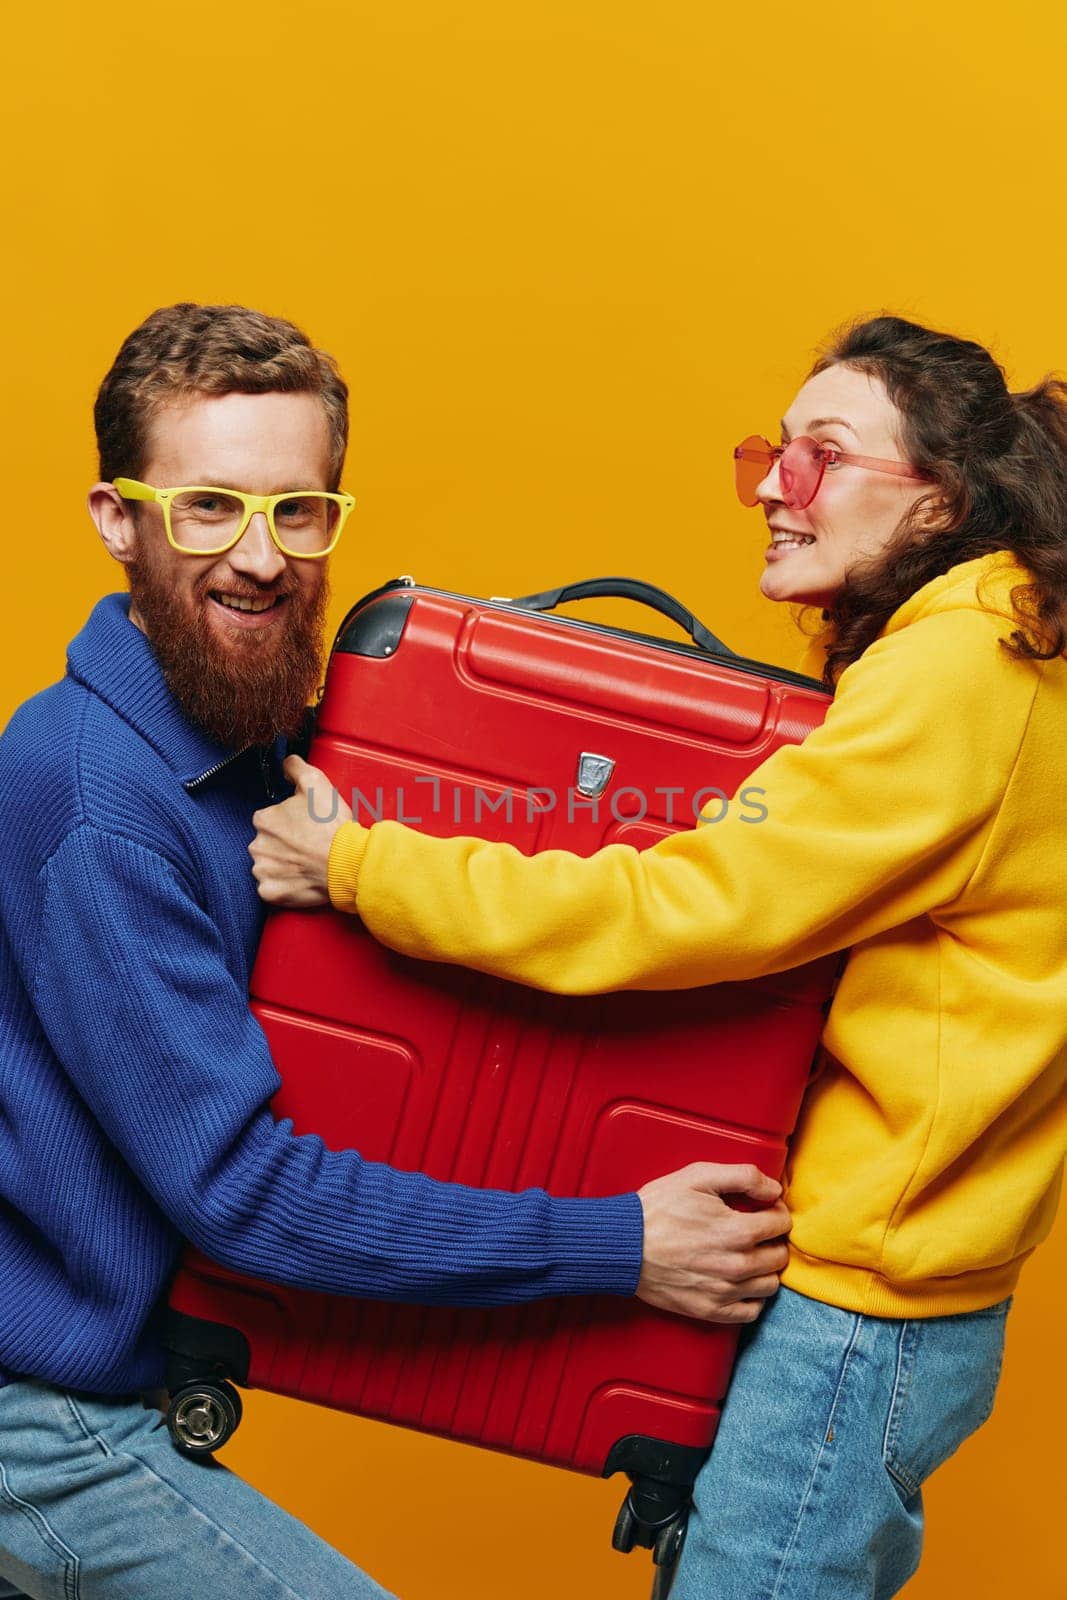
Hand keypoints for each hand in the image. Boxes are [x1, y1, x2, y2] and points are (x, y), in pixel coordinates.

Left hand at [249, 755, 351, 907]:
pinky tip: (300, 879)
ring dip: (282, 865)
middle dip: (282, 845)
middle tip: (307, 845)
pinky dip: (283, 886)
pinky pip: (271, 889)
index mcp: (263, 819)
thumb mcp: (316, 783)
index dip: (287, 822)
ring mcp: (262, 871)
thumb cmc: (332, 825)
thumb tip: (285, 763)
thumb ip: (295, 767)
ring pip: (267, 866)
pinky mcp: (271, 892)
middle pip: (266, 843)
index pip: (268, 819)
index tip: (303, 827)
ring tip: (306, 863)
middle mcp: (257, 845)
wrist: (348, 862)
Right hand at [635, 1162, 790, 1323]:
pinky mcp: (710, 1311)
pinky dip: (752, 1297)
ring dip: (765, 1268)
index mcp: (737, 1231)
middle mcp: (736, 1266)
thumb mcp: (697, 1176)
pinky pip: (751, 1311)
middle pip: (779, 1256)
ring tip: (748, 1255)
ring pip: (770, 1285)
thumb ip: (744, 1176)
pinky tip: (738, 1280)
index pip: (781, 1224)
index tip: (764, 1209)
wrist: (623, 1245)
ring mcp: (724, 1292)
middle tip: (756, 1231)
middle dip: (773, 1240)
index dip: (775, 1212)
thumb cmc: (658, 1208)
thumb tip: (775, 1190)